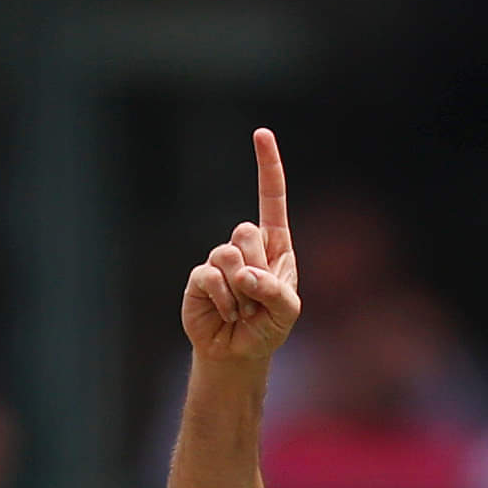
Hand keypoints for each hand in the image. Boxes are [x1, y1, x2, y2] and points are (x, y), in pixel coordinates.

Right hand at [184, 127, 301, 364]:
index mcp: (274, 246)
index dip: (267, 167)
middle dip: (256, 269)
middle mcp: (247, 247)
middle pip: (246, 231)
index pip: (271, 200)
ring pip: (228, 254)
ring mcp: (220, 260)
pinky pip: (211, 276)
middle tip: (257, 299)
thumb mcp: (287, 311)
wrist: (238, 354)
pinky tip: (227, 314)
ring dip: (241, 291)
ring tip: (243, 311)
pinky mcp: (200, 277)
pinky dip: (225, 300)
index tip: (261, 133)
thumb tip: (246, 275)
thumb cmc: (267, 328)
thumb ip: (276, 291)